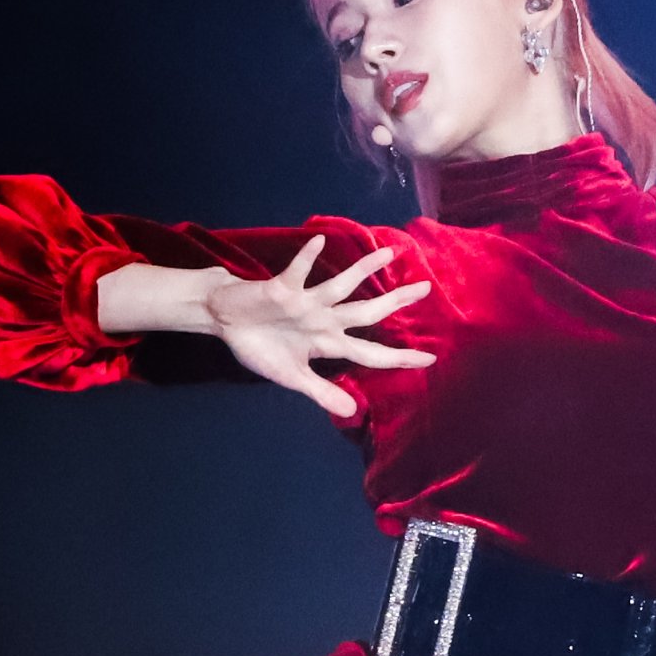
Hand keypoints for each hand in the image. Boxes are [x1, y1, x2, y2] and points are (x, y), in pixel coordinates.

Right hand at [206, 236, 435, 416]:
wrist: (226, 319)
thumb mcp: (291, 376)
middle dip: (395, 302)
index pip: (370, 353)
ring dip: (362, 270)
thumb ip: (320, 392)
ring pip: (339, 286)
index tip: (429, 358)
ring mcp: (305, 303)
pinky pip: (296, 273)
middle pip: (366, 312)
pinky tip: (318, 242)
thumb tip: (352, 413)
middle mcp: (324, 320)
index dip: (398, 358)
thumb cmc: (260, 345)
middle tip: (426, 287)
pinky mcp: (280, 289)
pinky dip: (305, 259)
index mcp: (328, 342)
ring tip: (388, 253)